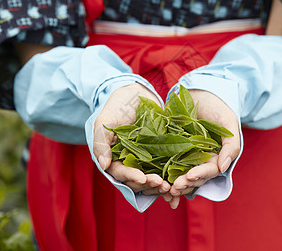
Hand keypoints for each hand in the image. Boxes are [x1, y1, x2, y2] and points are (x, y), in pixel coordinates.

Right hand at [92, 83, 172, 200]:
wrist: (134, 94)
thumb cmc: (116, 107)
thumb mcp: (104, 122)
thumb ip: (101, 143)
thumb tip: (103, 165)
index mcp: (113, 158)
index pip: (120, 172)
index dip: (131, 176)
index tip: (142, 178)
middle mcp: (129, 162)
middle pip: (137, 180)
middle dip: (149, 184)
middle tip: (161, 184)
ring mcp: (144, 159)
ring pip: (151, 178)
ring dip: (160, 184)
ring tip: (171, 186)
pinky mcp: (159, 154)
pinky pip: (165, 168)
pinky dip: (170, 176)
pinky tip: (179, 180)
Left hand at [169, 89, 240, 207]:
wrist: (200, 92)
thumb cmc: (218, 107)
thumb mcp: (228, 122)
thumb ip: (231, 145)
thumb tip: (223, 167)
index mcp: (216, 156)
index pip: (209, 170)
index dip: (200, 174)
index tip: (190, 176)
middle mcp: (200, 159)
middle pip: (194, 176)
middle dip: (185, 183)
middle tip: (175, 187)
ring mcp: (185, 155)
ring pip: (180, 174)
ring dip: (174, 182)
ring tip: (166, 188)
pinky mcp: (171, 148)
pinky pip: (166, 163)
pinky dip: (163, 174)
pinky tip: (156, 181)